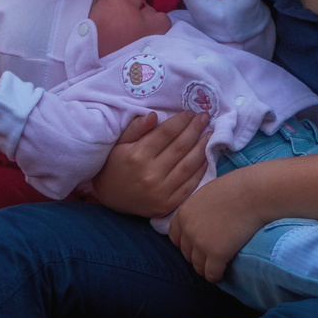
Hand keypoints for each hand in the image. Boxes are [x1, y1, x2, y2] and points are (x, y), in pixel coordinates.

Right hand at [87, 110, 207, 218]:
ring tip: (209, 134)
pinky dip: (200, 171)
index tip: (190, 113)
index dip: (180, 121)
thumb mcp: (119, 144)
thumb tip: (154, 115)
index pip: (166, 133)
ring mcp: (160, 191)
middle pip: (180, 147)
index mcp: (137, 155)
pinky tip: (206, 158)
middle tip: (205, 117)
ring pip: (188, 165)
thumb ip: (136, 128)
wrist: (108, 198)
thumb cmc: (114, 166)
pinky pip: (188, 186)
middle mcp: (150, 173)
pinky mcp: (167, 205)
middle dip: (195, 129)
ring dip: (202, 148)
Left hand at [165, 169, 269, 281]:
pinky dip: (215, 276)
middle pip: (186, 253)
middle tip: (207, 258)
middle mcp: (188, 230)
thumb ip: (199, 208)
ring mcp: (201, 243)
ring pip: (197, 266)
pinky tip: (221, 275)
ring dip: (204, 268)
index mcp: (184, 213)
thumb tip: (203, 219)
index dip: (185, 243)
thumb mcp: (207, 193)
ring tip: (213, 269)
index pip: (175, 237)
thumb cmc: (236, 188)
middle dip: (195, 256)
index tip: (194, 246)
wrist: (253, 194)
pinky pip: (211, 273)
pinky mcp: (217, 254)